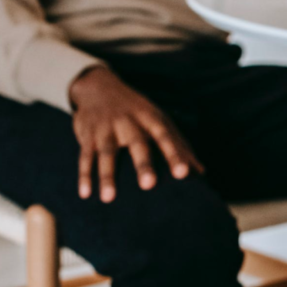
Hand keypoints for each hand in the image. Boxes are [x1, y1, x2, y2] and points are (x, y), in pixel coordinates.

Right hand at [68, 67, 203, 201]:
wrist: (100, 87)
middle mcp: (129, 122)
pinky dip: (84, 175)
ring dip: (107, 175)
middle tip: (149, 185)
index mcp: (151, 118)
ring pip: (107, 152)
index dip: (175, 154)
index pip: (166, 136)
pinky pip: (85, 156)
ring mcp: (106, 128)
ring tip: (109, 199)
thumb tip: (201, 173)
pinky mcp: (87, 135)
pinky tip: (85, 194)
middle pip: (137, 143)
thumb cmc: (139, 112)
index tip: (184, 173)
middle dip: (143, 164)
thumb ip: (180, 146)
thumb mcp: (161, 122)